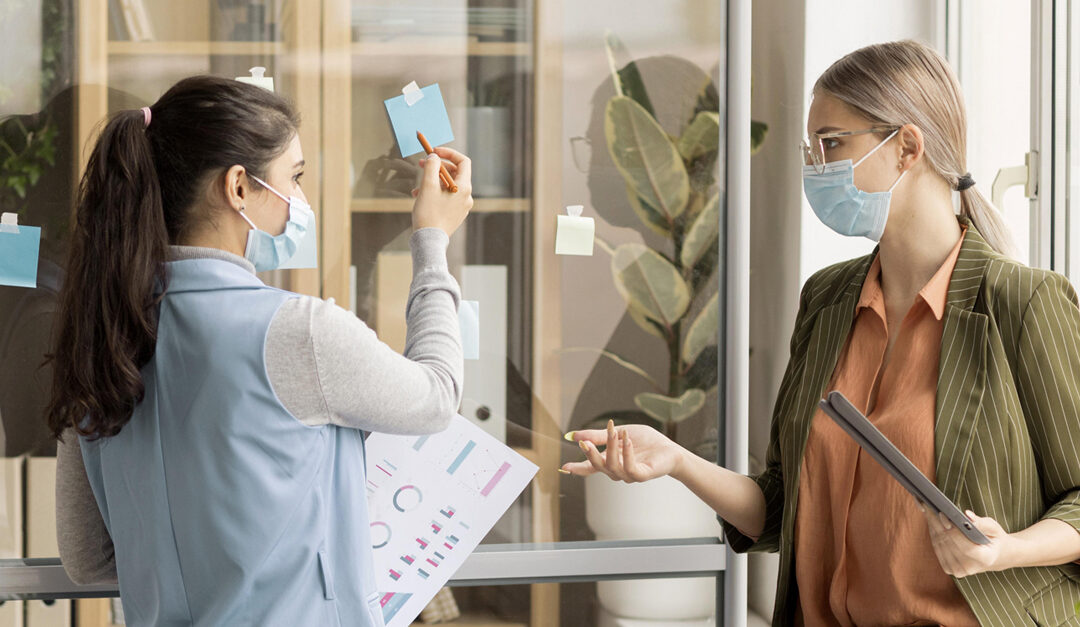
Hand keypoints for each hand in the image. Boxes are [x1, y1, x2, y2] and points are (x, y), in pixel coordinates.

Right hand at [411, 146, 472, 235]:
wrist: (429, 241)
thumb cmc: (429, 214)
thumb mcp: (427, 186)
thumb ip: (431, 167)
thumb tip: (434, 157)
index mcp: (464, 188)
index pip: (463, 161)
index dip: (448, 153)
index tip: (434, 152)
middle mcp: (466, 196)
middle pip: (454, 173)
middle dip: (437, 167)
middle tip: (421, 164)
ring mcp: (461, 206)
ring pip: (448, 185)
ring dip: (432, 181)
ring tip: (417, 186)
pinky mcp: (455, 213)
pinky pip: (446, 197)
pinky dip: (434, 192)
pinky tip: (419, 197)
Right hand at [561, 421, 686, 482]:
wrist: (669, 449)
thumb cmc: (645, 442)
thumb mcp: (617, 434)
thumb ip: (597, 436)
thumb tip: (574, 436)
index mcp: (610, 461)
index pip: (590, 467)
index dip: (577, 468)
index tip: (564, 468)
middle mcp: (617, 471)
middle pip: (598, 467)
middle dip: (590, 455)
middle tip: (584, 443)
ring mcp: (629, 475)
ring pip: (612, 466)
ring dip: (611, 448)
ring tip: (615, 431)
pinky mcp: (642, 475)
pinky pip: (630, 468)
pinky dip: (627, 454)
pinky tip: (627, 441)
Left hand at [921, 503, 1012, 576]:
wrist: (994, 556)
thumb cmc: (994, 539)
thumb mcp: (994, 528)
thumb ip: (982, 523)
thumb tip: (966, 515)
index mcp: (985, 559)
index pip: (966, 546)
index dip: (953, 530)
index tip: (943, 514)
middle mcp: (970, 568)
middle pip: (949, 544)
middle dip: (938, 524)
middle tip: (928, 507)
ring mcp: (958, 571)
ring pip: (940, 545)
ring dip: (932, 527)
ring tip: (927, 511)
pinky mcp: (949, 569)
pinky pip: (937, 549)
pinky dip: (933, 534)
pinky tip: (931, 522)